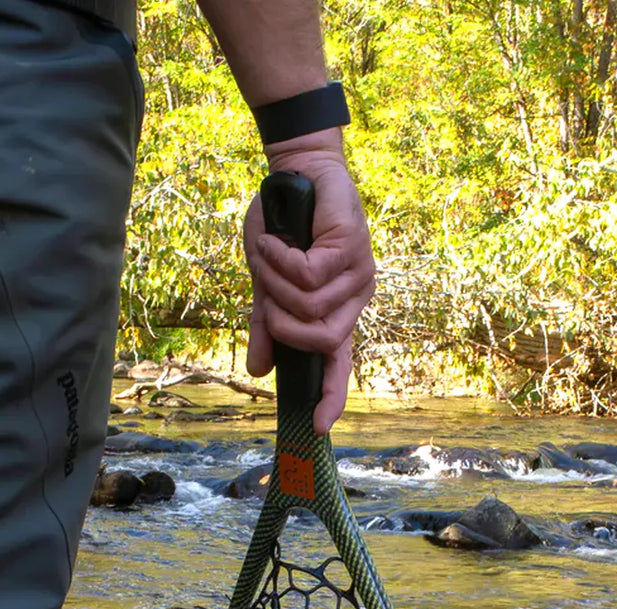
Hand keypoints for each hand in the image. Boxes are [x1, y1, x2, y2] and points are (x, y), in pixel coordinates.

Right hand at [244, 135, 375, 433]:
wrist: (293, 175)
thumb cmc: (282, 228)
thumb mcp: (268, 285)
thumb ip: (266, 326)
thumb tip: (258, 371)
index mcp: (336, 313)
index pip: (339, 363)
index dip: (330, 394)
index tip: (318, 425)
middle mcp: (353, 298)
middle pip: (319, 338)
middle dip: (281, 321)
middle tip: (265, 291)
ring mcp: (358, 274)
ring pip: (309, 305)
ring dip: (276, 282)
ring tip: (270, 254)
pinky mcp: (352, 247)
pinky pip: (309, 274)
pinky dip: (281, 259)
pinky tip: (275, 241)